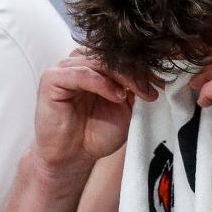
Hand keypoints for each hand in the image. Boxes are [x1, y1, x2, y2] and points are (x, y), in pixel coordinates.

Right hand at [33, 49, 154, 178]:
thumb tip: (152, 72)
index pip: (121, 54)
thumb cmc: (96, 133)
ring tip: (135, 94)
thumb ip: (134, 87)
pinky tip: (116, 96)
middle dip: (135, 72)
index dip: (142, 67)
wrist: (74, 156)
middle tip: (150, 90)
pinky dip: (101, 82)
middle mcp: (80, 63)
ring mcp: (64, 69)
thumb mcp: (125, 107)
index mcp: (96, 66)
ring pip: (98, 60)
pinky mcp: (51, 80)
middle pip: (112, 55)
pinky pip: (79, 73)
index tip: (160, 83)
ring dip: (122, 76)